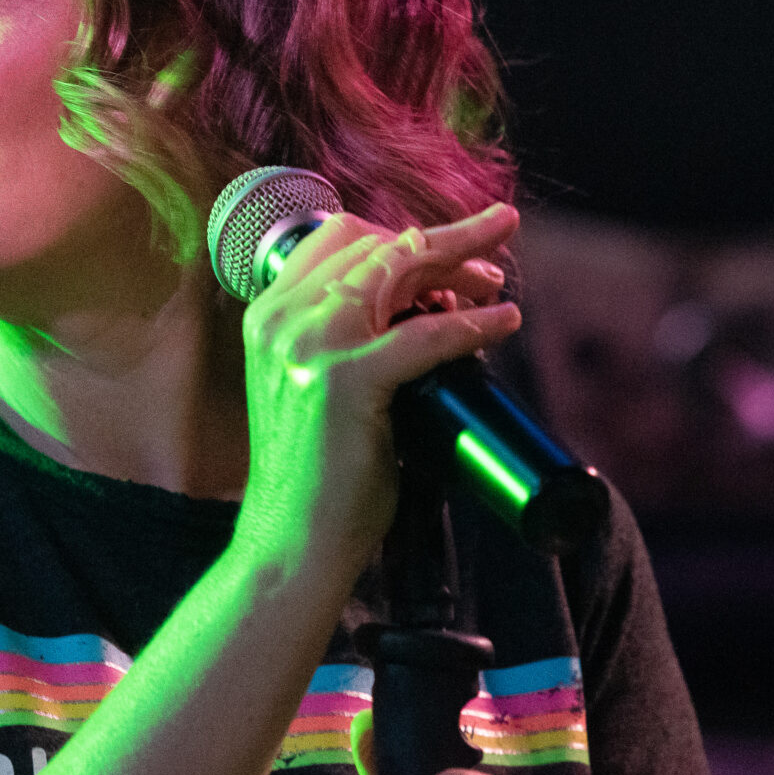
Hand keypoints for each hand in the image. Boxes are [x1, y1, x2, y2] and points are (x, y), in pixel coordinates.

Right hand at [232, 203, 521, 570]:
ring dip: (461, 261)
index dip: (400, 233)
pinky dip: (473, 325)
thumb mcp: (315, 384)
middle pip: (374, 243)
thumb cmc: (317, 473)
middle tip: (495, 246)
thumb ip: (346, 338)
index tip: (447, 249)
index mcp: (270, 314)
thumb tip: (425, 307)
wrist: (291, 541)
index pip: (338, 236)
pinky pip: (426, 335)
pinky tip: (503, 321)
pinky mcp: (344, 380)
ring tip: (498, 279)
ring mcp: (310, 345)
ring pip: (399, 270)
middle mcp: (283, 318)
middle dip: (443, 238)